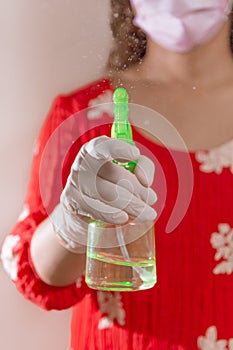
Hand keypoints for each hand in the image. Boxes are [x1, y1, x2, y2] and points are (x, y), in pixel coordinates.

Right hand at [51, 136, 156, 251]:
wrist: (88, 213)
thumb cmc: (113, 185)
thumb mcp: (131, 171)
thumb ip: (143, 167)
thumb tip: (145, 181)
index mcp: (94, 151)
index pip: (101, 145)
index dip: (117, 148)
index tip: (135, 155)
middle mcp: (82, 164)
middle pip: (111, 173)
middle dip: (136, 187)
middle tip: (151, 199)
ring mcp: (74, 184)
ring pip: (105, 193)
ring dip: (130, 204)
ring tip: (147, 213)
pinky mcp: (72, 203)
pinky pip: (94, 208)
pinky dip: (111, 214)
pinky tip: (124, 218)